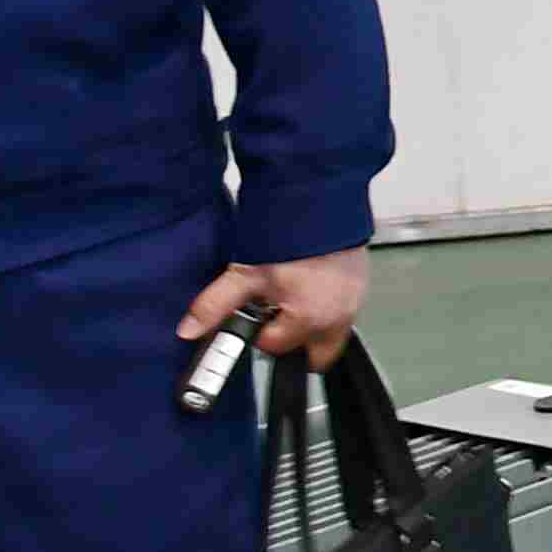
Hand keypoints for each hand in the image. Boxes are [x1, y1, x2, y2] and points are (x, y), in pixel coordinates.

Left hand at [181, 250, 368, 368]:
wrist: (321, 197)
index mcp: (310, 319)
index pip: (276, 347)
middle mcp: (338, 315)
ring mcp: (354, 298)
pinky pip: (345, 306)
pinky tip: (311, 278)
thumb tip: (190, 330)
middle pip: (317, 353)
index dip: (260, 332)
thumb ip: (215, 306)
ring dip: (312, 321)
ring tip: (293, 291)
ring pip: (332, 330)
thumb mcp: (245, 272)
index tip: (256, 312)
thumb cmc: (290, 234)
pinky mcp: (362, 281)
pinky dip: (328, 301)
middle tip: (277, 318)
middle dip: (296, 343)